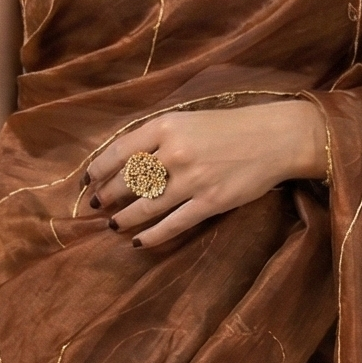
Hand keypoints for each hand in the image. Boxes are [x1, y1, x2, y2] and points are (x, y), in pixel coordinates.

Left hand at [84, 98, 326, 248]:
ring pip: (145, 206)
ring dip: (124, 219)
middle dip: (107, 196)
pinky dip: (151, 236)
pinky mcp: (209, 202)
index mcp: (166, 126)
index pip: (118, 151)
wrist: (274, 138)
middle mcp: (174, 152)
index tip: (87, 182)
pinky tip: (138, 242)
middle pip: (127, 181)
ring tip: (114, 225)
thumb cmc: (229, 127)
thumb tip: (123, 162)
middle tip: (97, 207)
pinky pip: (172, 224)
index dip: (97, 169)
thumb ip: (157, 136)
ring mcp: (192, 179)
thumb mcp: (188, 120)